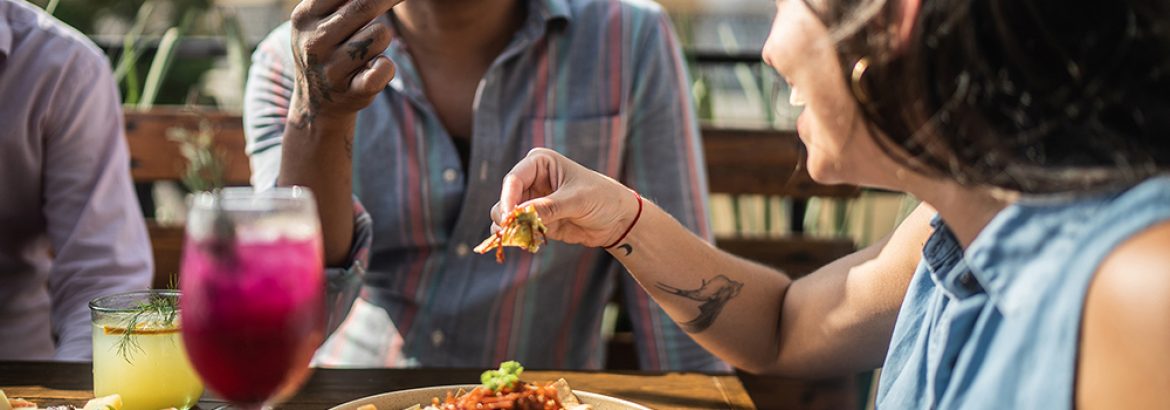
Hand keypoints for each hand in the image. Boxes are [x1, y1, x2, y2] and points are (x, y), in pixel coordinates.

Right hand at [288, 0, 400, 127]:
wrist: (315, 102)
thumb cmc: (326, 48)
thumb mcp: (317, 20)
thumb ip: (340, 2)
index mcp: (304, 17)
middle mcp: (315, 42)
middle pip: (365, 4)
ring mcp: (332, 69)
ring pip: (380, 34)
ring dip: (382, 36)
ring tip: (368, 47)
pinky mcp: (353, 91)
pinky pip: (385, 67)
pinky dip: (387, 65)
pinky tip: (375, 66)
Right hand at [491, 148, 639, 247]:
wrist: (618, 219)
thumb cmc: (602, 198)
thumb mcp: (576, 200)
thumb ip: (548, 207)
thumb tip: (519, 215)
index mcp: (540, 163)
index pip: (514, 180)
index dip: (507, 199)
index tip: (508, 218)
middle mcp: (532, 180)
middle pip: (506, 199)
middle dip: (507, 217)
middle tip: (513, 233)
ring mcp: (532, 201)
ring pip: (506, 216)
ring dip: (511, 230)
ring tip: (522, 240)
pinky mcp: (536, 221)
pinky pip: (518, 230)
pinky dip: (519, 238)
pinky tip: (532, 245)